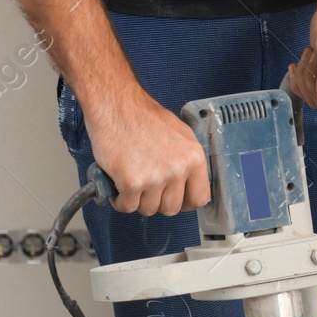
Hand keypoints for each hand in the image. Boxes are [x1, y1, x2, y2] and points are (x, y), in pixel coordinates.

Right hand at [82, 90, 208, 215]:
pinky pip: (127, 207)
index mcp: (193, 157)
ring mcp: (155, 177)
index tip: (175, 201)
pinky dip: (120, 200)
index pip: (199, 198)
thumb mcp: (179, 135)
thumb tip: (186, 184)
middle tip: (146, 188)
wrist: (116, 107)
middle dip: (157, 202)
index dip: (185, 203)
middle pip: (171, 208)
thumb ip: (185, 161)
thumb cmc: (142, 117)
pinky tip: (118, 185)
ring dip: (137, 200)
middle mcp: (178, 169)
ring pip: (148, 209)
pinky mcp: (132, 183)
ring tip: (131, 180)